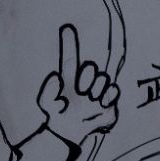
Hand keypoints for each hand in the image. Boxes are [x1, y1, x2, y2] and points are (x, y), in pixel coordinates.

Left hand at [37, 23, 119, 143]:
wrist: (69, 133)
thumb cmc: (57, 114)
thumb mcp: (46, 104)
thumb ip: (46, 91)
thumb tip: (56, 77)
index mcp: (69, 78)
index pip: (70, 58)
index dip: (68, 42)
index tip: (66, 27)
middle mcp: (86, 81)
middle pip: (91, 67)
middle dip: (86, 78)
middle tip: (81, 91)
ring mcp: (98, 91)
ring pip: (103, 79)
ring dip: (95, 89)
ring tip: (89, 101)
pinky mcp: (110, 102)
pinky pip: (114, 90)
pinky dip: (108, 96)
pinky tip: (100, 103)